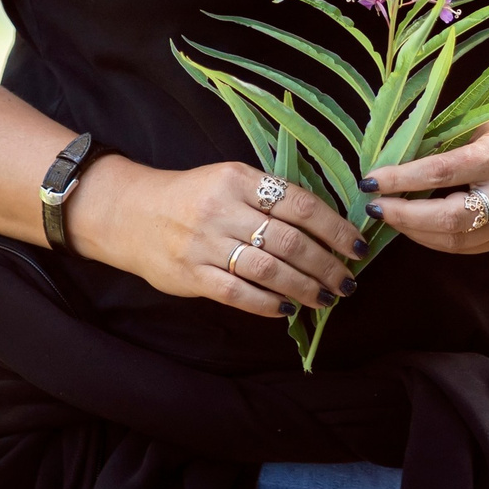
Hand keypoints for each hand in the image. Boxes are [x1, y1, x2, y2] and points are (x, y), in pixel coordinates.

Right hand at [69, 158, 364, 318]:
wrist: (130, 213)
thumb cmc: (192, 196)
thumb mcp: (230, 179)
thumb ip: (270, 197)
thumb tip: (326, 224)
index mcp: (239, 179)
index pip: (299, 205)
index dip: (335, 228)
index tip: (358, 245)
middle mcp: (223, 209)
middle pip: (289, 242)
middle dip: (327, 265)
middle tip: (348, 281)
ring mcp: (205, 244)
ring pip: (268, 270)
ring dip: (304, 288)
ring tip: (326, 298)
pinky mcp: (191, 275)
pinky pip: (238, 294)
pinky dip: (267, 305)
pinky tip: (286, 309)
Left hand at [360, 102, 488, 254]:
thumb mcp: (474, 125)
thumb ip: (438, 148)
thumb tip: (387, 169)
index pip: (442, 173)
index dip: (401, 180)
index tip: (370, 181)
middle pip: (449, 219)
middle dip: (404, 216)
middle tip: (375, 207)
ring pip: (456, 240)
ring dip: (415, 231)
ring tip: (391, 216)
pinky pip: (468, 246)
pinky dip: (436, 237)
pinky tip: (417, 225)